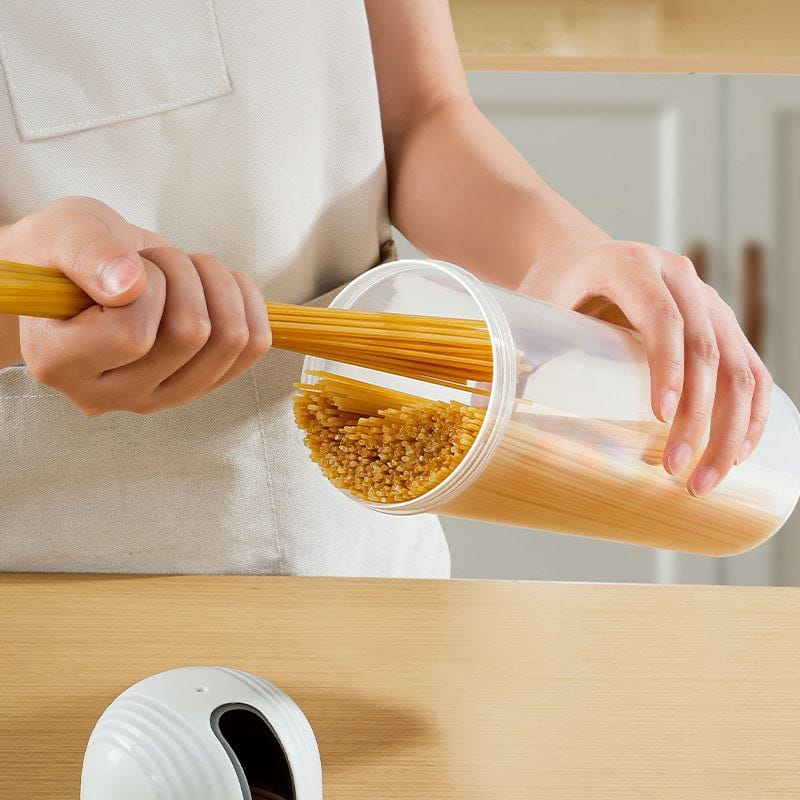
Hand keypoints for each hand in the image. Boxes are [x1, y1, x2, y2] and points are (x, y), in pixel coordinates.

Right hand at [7, 197, 270, 413]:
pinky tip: (218, 283)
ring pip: (228, 341)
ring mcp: (158, 397)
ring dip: (216, 285)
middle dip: (183, 274)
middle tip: (156, 260)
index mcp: (59, 363)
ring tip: (182, 269)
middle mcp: (109, 395)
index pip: (130, 335)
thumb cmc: (65, 253)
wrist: (86, 272)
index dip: (146, 285)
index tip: (127, 264)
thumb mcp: (63, 232)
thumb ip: (87, 254)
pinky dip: (246, 302)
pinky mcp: (197, 387)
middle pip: (189, 336)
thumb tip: (128, 286)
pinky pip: (253, 347)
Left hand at [518, 235, 770, 495]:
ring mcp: (707, 300)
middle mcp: (680, 277)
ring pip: (739, 364)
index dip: (667, 368)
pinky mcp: (721, 323)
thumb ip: (524, 343)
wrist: (582, 255)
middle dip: (699, 416)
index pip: (662, 317)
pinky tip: (738, 452)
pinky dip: (751, 412)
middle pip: (707, 348)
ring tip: (706, 480)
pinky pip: (751, 368)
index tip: (660, 418)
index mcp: (632, 266)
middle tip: (677, 471)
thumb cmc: (556, 284)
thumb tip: (494, 410)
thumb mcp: (536, 300)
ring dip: (731, 427)